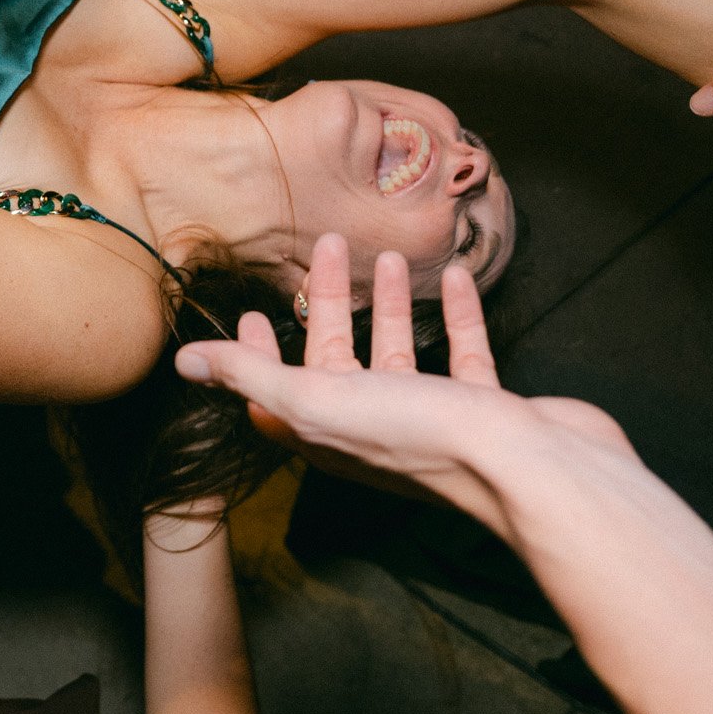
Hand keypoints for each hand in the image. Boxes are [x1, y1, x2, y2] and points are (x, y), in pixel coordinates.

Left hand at [175, 233, 632, 532]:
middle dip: (327, 303)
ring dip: (387, 305)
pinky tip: (456, 275)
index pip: (277, 392)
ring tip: (384, 253)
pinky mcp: (484, 408)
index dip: (258, 354)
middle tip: (326, 243)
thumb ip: (252, 377)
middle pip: (338, 360)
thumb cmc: (420, 436)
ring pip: (400, 354)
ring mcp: (433, 420)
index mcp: (329, 434)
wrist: (529, 470)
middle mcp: (375, 429)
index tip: (254, 308)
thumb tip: (183, 363)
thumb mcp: (319, 401)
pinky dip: (456, 314)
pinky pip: (464, 353)